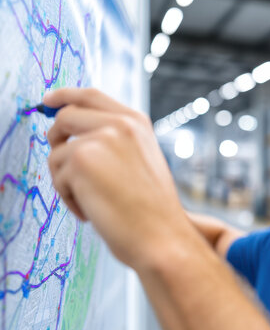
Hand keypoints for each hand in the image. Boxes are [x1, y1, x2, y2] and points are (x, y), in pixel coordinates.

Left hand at [45, 88, 187, 267]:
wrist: (161, 235)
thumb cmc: (152, 209)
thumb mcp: (141, 161)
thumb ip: (114, 141)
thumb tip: (72, 136)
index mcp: (136, 122)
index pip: (91, 96)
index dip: (65, 95)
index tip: (49, 101)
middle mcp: (119, 124)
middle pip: (65, 116)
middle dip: (55, 139)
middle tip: (63, 165)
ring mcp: (99, 139)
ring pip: (58, 152)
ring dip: (67, 180)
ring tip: (92, 202)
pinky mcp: (80, 160)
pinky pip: (57, 177)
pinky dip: (69, 198)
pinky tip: (92, 211)